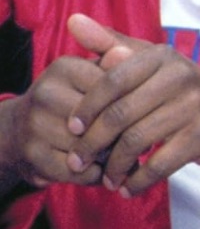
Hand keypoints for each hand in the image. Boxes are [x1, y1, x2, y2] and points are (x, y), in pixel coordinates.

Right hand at [0, 39, 131, 191]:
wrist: (22, 129)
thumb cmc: (74, 99)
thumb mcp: (93, 75)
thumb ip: (113, 64)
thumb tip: (125, 53)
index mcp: (65, 68)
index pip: (114, 88)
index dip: (134, 104)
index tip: (147, 111)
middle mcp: (45, 92)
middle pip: (103, 119)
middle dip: (125, 132)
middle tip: (140, 138)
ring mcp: (35, 124)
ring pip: (92, 147)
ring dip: (113, 157)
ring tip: (123, 155)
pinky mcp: (32, 154)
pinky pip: (78, 171)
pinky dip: (95, 175)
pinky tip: (102, 170)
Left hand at [63, 14, 199, 196]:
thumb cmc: (183, 89)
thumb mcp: (152, 62)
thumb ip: (111, 43)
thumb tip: (73, 20)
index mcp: (162, 56)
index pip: (111, 80)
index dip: (86, 107)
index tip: (71, 129)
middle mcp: (181, 76)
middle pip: (120, 114)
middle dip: (92, 144)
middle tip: (78, 162)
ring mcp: (195, 107)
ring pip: (137, 141)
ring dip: (114, 166)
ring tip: (105, 178)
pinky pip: (160, 163)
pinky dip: (139, 180)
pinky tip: (128, 188)